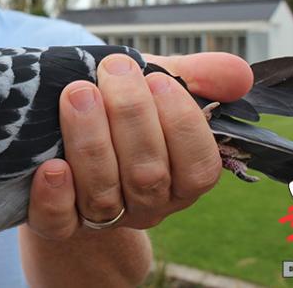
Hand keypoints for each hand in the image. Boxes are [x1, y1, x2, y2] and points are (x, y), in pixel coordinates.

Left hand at [26, 52, 252, 238]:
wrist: (67, 148)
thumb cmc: (120, 113)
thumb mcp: (156, 89)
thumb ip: (198, 78)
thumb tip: (240, 73)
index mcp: (180, 177)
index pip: (198, 167)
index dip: (182, 125)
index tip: (158, 78)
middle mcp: (147, 204)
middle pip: (148, 175)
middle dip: (131, 116)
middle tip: (114, 69)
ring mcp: (103, 218)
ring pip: (104, 194)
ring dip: (91, 141)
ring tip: (78, 93)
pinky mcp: (59, 225)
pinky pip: (59, 222)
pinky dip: (55, 196)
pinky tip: (52, 166)